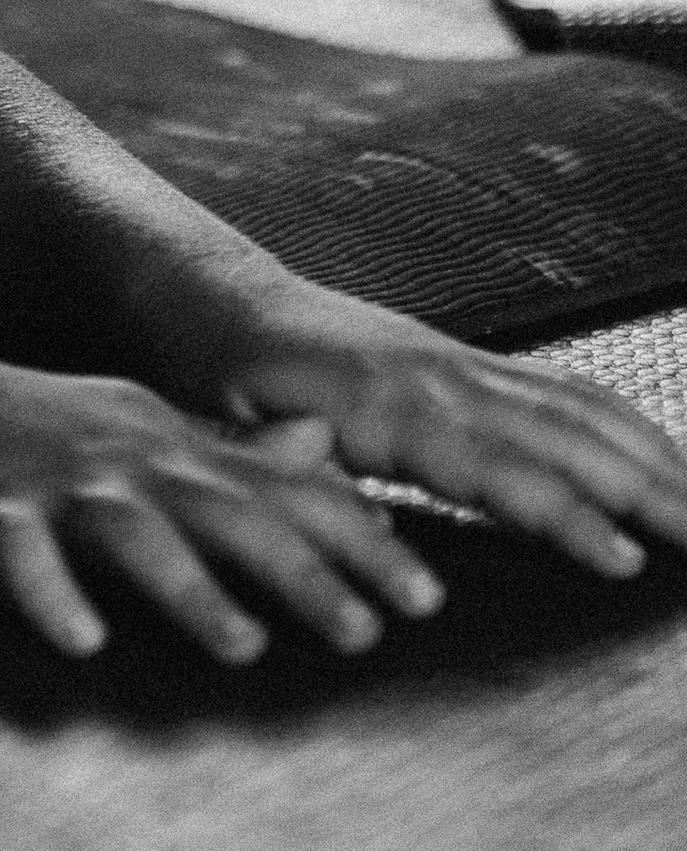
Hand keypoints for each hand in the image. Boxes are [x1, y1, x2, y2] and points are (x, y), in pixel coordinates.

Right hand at [0, 348, 447, 662]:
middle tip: (367, 631)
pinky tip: (81, 637)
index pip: (282, 491)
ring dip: (189, 589)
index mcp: (169, 446)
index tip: (427, 594)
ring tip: (241, 645)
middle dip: (301, 570)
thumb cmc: (32, 429)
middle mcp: (126, 459)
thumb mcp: (143, 429)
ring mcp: (55, 484)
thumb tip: (330, 444)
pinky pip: (21, 556)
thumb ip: (236, 450)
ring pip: (134, 535)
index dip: (357, 537)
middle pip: (226, 512)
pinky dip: (52, 595)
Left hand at [216, 285, 686, 583]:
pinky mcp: (462, 363)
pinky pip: (556, 391)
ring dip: (647, 455)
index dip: (560, 514)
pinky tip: (658, 457)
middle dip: (642, 488)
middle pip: (559, 436)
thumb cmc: (211, 370)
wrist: (209, 293)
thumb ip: (270, 457)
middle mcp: (434, 375)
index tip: (622, 558)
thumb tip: (318, 475)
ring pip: (572, 409)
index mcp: (380, 403)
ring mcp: (454, 363)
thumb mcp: (220, 421)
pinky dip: (617, 423)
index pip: (492, 467)